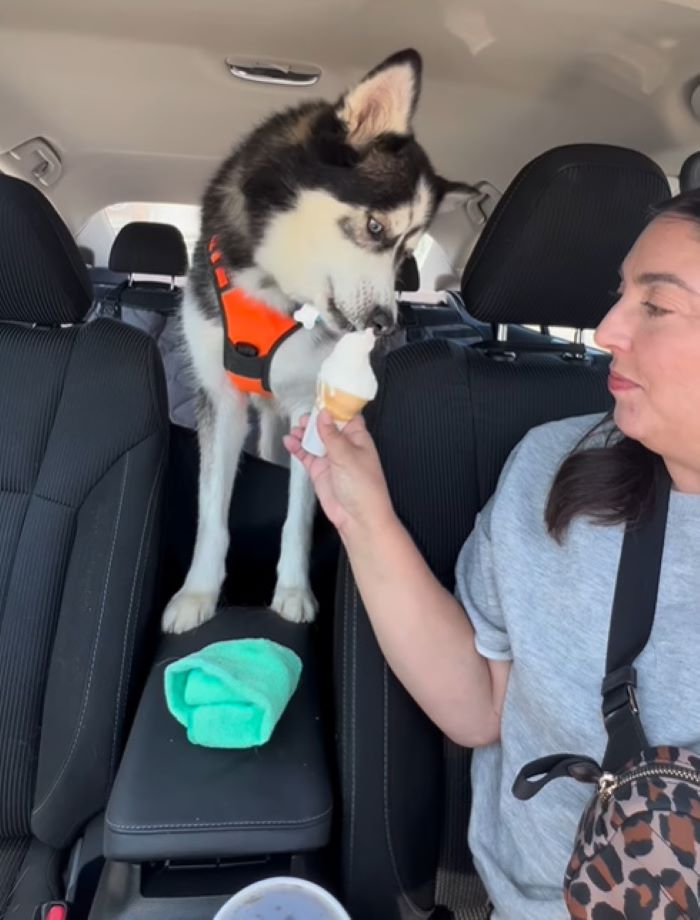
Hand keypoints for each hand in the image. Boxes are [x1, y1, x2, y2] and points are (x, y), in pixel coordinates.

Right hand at [284, 411, 395, 538]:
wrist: (358, 518)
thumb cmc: (362, 486)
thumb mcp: (346, 456)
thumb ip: (332, 435)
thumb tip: (323, 414)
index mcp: (358, 438)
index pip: (346, 416)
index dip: (335, 407)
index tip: (321, 398)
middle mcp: (344, 446)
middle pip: (327, 427)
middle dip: (315, 420)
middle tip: (303, 417)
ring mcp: (331, 459)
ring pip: (315, 440)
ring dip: (304, 433)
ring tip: (294, 429)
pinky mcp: (319, 471)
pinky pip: (306, 456)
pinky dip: (297, 448)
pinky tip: (289, 441)